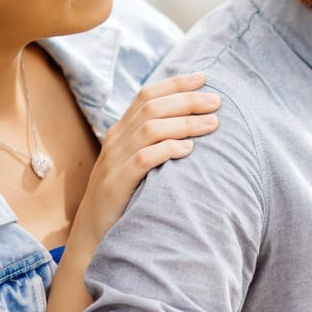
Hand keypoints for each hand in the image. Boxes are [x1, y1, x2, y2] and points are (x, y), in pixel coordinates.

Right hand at [70, 72, 218, 247]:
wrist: (94, 233)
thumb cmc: (124, 196)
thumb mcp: (135, 163)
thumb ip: (154, 142)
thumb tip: (191, 126)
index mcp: (120, 131)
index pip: (146, 95)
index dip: (175, 84)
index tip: (204, 78)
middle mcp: (116, 140)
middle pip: (151, 107)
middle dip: (187, 101)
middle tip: (216, 102)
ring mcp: (114, 161)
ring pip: (150, 129)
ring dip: (184, 123)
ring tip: (212, 124)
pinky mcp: (117, 184)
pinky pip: (143, 159)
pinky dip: (167, 150)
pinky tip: (188, 150)